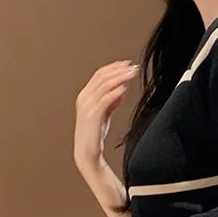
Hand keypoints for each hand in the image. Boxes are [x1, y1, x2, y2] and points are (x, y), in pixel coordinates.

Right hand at [74, 61, 136, 181]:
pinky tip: (125, 88)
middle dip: (119, 70)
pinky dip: (115, 92)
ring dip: (119, 77)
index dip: (114, 67)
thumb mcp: (104, 113)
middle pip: (102, 77)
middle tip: (133, 67)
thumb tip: (122, 88)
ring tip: (132, 74)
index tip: (127, 64)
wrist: (87, 153)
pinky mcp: (93, 116)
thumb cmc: (94, 134)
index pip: (99, 74)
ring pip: (104, 85)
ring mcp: (87, 106)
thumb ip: (111, 100)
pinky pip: (105, 100)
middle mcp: (84, 98)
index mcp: (85, 95)